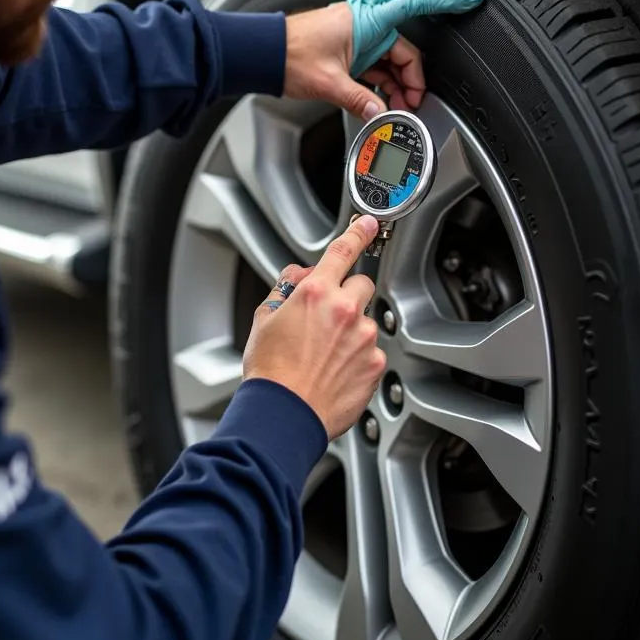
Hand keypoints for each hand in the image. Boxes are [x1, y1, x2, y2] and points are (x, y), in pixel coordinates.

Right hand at [241, 216, 385, 440]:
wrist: (284, 414)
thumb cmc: (270, 371)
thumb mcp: (264, 319)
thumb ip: (284, 289)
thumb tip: (297, 276)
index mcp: (316, 293)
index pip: (343, 251)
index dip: (358, 233)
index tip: (367, 224)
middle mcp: (345, 310)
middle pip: (361, 285)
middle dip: (347, 294)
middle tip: (326, 317)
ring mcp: (364, 338)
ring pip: (365, 321)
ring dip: (351, 329)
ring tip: (324, 354)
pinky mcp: (375, 364)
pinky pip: (371, 351)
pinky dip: (357, 357)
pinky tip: (334, 370)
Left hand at [283, 0, 485, 119]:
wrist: (261, 55)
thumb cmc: (287, 55)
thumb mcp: (329, 83)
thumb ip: (360, 100)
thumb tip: (381, 112)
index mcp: (365, 20)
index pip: (415, 5)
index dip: (446, 2)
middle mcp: (364, 24)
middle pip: (404, 50)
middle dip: (412, 78)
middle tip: (413, 103)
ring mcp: (356, 37)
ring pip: (390, 61)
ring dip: (395, 85)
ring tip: (395, 109)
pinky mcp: (347, 50)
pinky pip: (374, 67)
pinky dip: (379, 84)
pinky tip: (380, 102)